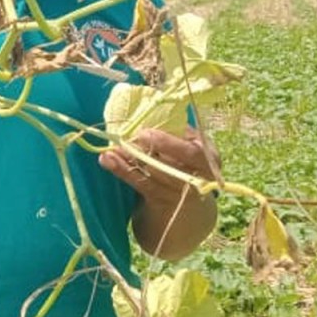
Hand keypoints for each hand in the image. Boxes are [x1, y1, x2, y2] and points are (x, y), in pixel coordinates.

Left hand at [100, 128, 219, 259]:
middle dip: (148, 152)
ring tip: (110, 150)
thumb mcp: (188, 145)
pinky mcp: (161, 202)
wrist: (186, 204)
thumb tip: (146, 112)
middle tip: (126, 140)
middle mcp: (199, 178)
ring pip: (153, 176)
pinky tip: (107, 160)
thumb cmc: (184, 161)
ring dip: (128, 161)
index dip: (169, 144)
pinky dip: (122, 171)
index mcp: (209, 157)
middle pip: (172, 167)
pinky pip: (141, 185)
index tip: (146, 133)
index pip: (193, 153)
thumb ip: (175, 132)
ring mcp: (180, 194)